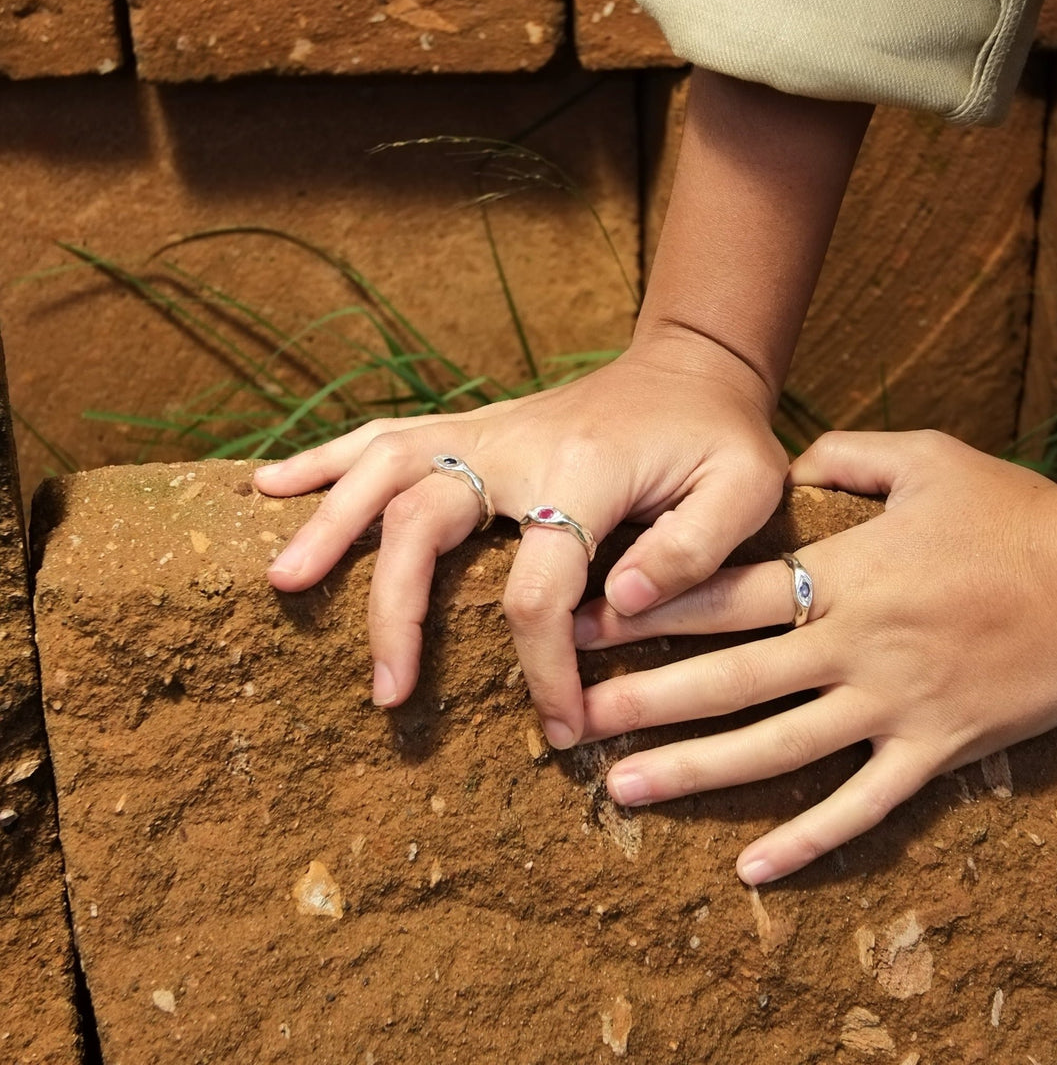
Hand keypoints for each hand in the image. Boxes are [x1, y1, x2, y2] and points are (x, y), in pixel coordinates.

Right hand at [254, 342, 787, 749]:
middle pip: (424, 524)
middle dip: (395, 611)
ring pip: (384, 470)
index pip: (538, 591)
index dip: (544, 669)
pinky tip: (271, 484)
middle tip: (385, 691)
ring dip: (329, 525)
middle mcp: (516, 448)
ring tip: (281, 580)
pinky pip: (383, 435)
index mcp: (584, 475)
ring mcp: (485, 432)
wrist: (690, 366)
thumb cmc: (719, 437)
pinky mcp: (471, 428)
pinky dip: (324, 460)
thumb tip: (620, 606)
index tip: (560, 728)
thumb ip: (695, 549)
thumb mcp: (746, 488)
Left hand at [573, 430, 1056, 882]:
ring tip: (624, 789)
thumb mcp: (928, 460)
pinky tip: (752, 870)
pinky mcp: (934, 751)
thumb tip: (788, 460)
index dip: (647, 610)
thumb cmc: (1013, 516)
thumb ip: (845, 457)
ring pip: (777, 749)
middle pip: (729, 681)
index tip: (585, 625)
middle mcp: (854, 646)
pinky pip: (864, 808)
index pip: (723, 596)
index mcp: (843, 575)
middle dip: (643, 699)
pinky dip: (809, 842)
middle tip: (573, 718)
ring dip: (696, 772)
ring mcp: (892, 706)